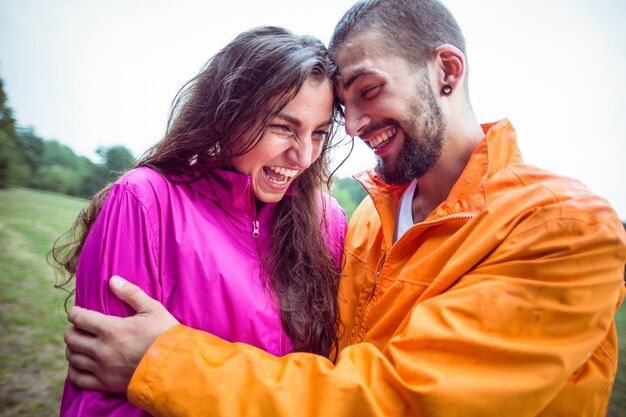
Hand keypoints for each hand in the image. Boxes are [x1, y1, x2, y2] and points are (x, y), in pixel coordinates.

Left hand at [64, 275, 178, 392]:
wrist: (175, 366)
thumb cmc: (165, 335)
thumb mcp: (152, 309)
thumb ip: (131, 293)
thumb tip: (113, 280)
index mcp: (111, 329)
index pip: (79, 318)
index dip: (75, 313)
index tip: (78, 312)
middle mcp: (102, 349)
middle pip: (72, 338)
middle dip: (72, 330)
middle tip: (80, 328)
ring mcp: (102, 368)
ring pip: (73, 358)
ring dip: (73, 349)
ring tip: (80, 345)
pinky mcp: (105, 384)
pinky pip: (78, 379)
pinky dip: (74, 371)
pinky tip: (80, 365)